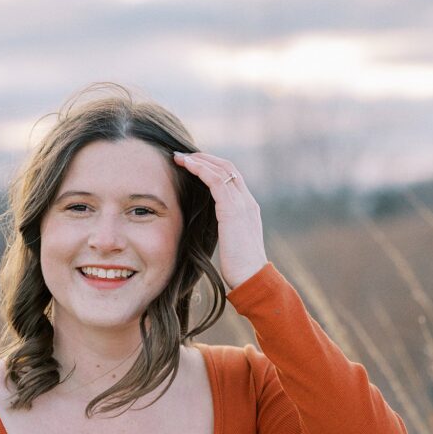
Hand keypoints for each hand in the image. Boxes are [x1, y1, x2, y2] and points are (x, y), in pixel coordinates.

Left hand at [172, 151, 267, 289]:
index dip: (213, 167)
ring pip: (221, 169)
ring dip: (198, 160)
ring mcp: (242, 203)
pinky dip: (200, 169)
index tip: (193, 165)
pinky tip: (186, 165)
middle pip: (227, 167)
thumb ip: (224, 229)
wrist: (252, 277)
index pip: (232, 178)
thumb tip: (209, 229)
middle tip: (183, 156)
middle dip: (205, 158)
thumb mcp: (232, 243)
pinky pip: (215, 180)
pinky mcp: (232, 209)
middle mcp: (247, 201)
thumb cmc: (239, 267)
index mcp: (248, 208)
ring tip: (179, 157)